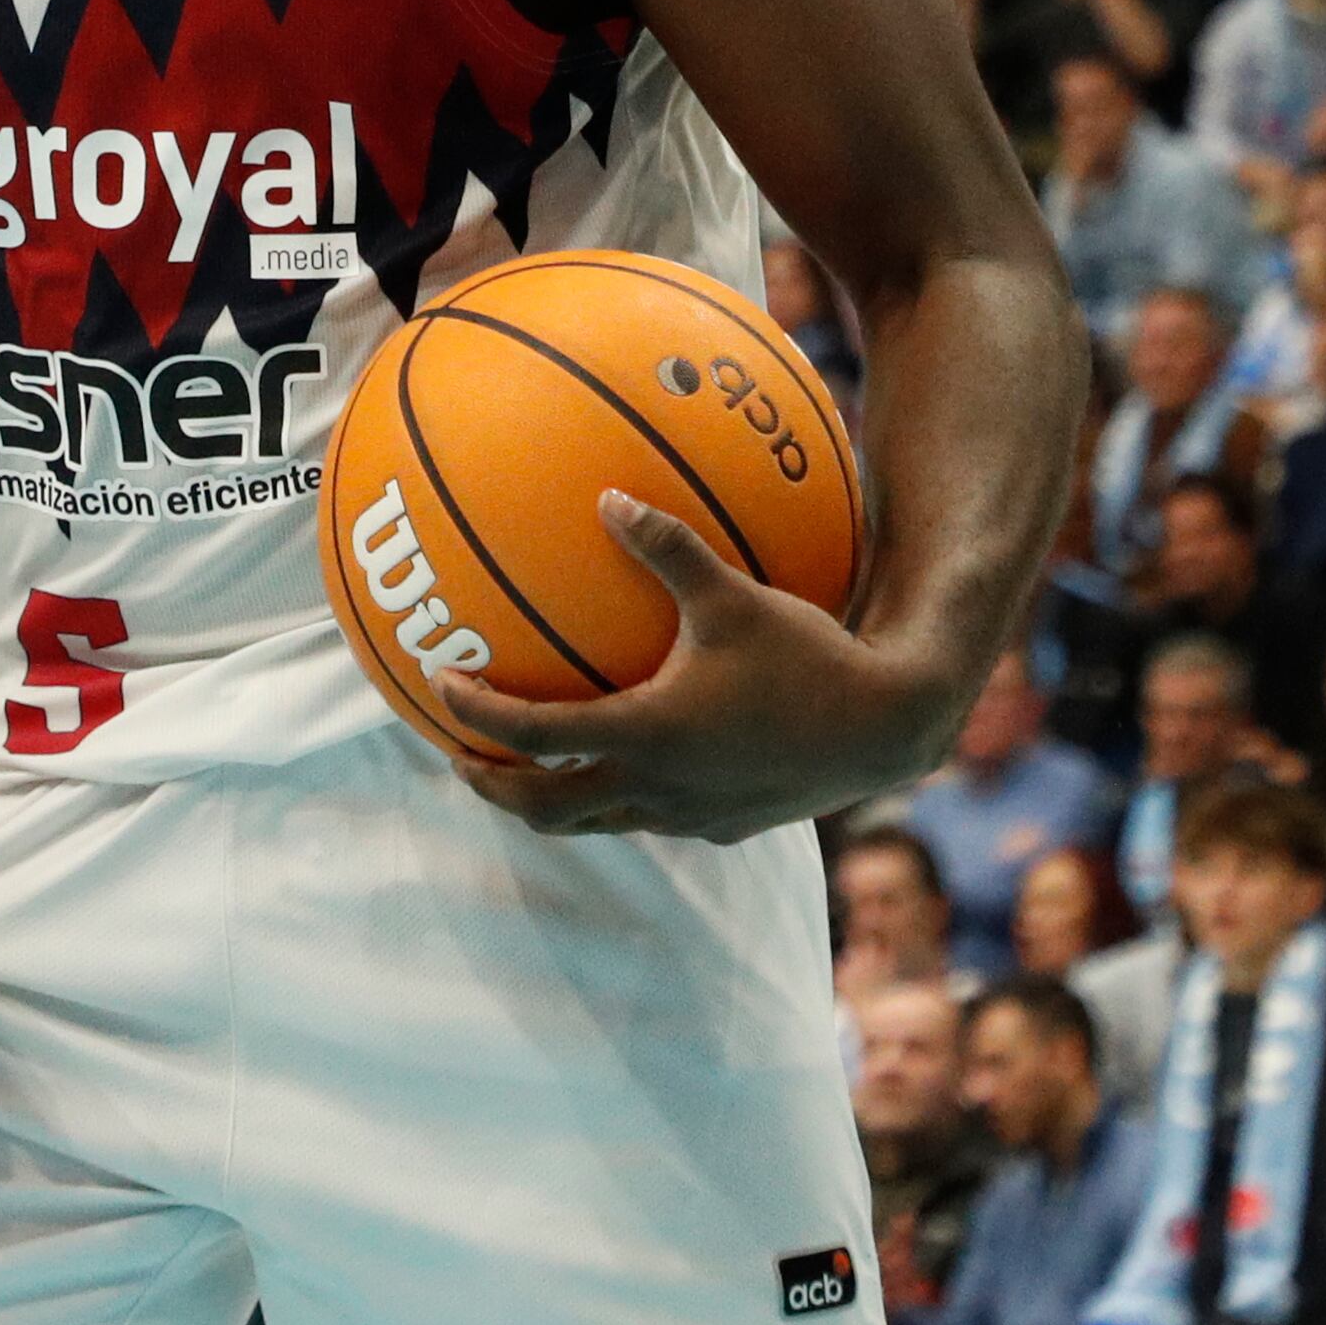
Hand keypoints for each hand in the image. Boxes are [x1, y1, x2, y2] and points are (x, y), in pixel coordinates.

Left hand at [430, 493, 951, 838]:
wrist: (886, 729)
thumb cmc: (809, 657)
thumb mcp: (734, 595)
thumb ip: (667, 547)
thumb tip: (608, 497)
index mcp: (645, 735)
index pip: (533, 737)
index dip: (475, 716)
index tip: (440, 687)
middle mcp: (655, 789)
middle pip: (545, 811)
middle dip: (494, 786)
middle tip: (458, 753)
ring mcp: (688, 817)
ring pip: (594, 824)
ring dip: (549, 799)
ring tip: (522, 767)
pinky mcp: (721, 827)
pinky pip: (646, 817)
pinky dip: (610, 796)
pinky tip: (622, 760)